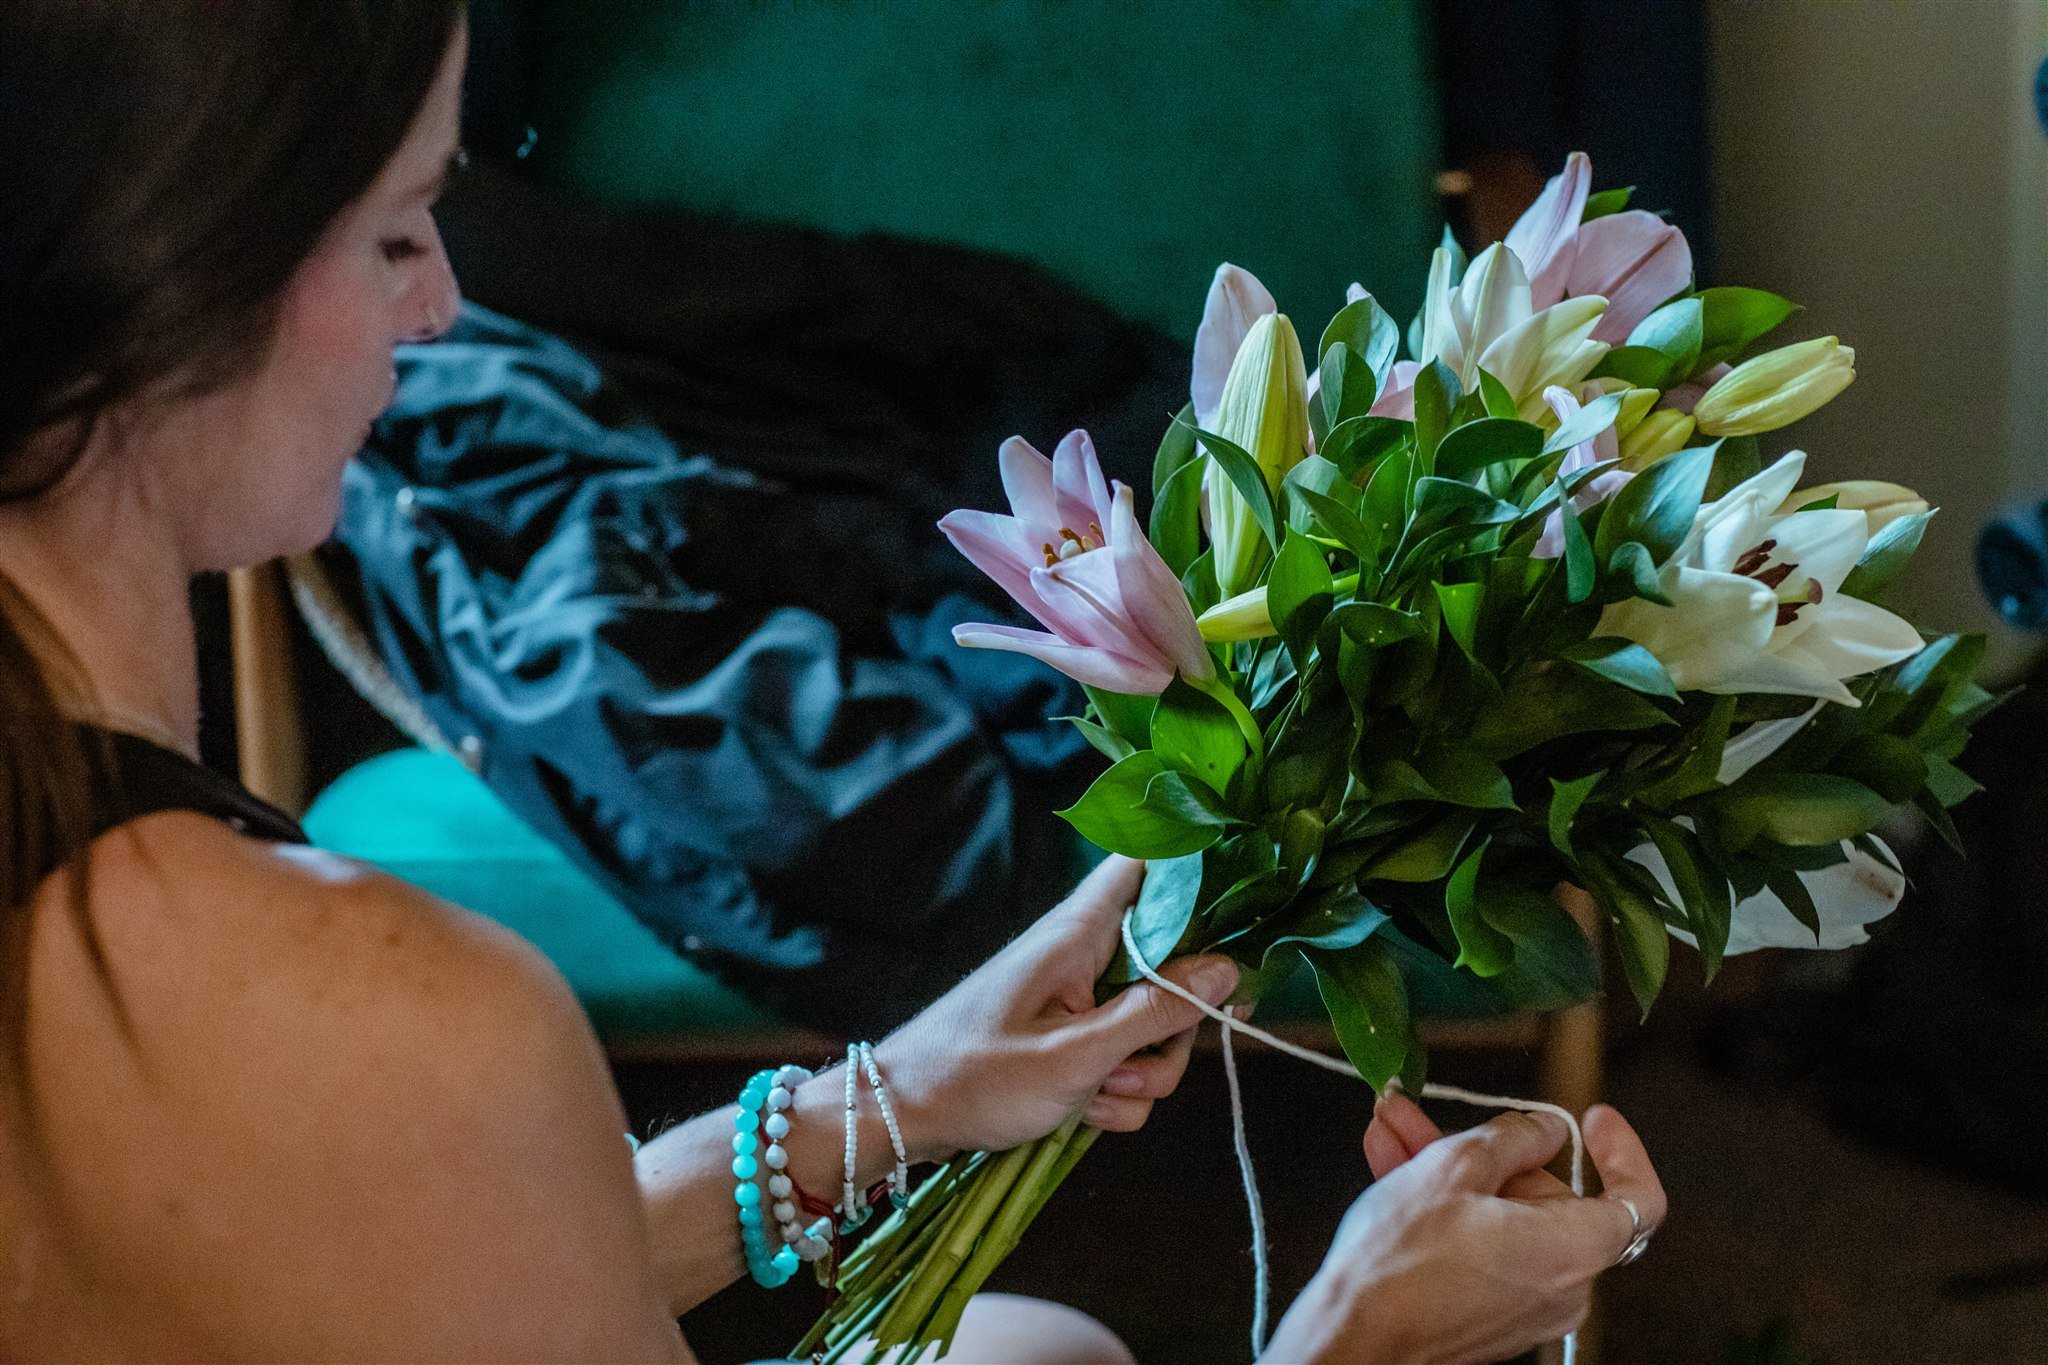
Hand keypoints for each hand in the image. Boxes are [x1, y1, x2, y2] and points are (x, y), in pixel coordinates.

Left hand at [873, 855, 1238, 1161]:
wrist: (900, 1119)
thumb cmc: (975, 1077)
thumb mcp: (1076, 1056)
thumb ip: (1154, 1012)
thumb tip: (1228, 967)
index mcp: (1080, 931)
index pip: (1149, 864)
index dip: (1200, 877)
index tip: (1236, 926)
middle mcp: (1085, 955)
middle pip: (1173, 966)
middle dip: (1172, 1029)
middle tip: (1134, 1067)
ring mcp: (1079, 999)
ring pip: (1154, 1025)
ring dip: (1141, 1073)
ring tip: (1095, 1098)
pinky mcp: (1072, 1040)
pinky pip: (1125, 1062)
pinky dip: (1114, 1095)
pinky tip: (1083, 1114)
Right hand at [1266, 1097, 1665, 1364]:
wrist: (1352, 1337)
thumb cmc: (1403, 1259)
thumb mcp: (1455, 1167)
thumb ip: (1513, 1137)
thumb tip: (1545, 1131)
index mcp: (1571, 1249)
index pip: (1639, 1200)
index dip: (1621, 1151)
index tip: (1593, 1118)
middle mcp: (1561, 1286)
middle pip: (1545, 1198)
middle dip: (1488, 1152)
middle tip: (1439, 1119)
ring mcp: (1523, 1306)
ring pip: (1500, 1217)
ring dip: (1449, 1170)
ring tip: (1395, 1130)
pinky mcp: (1486, 1317)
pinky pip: (1480, 1246)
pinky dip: (1445, 1209)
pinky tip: (1392, 1165)